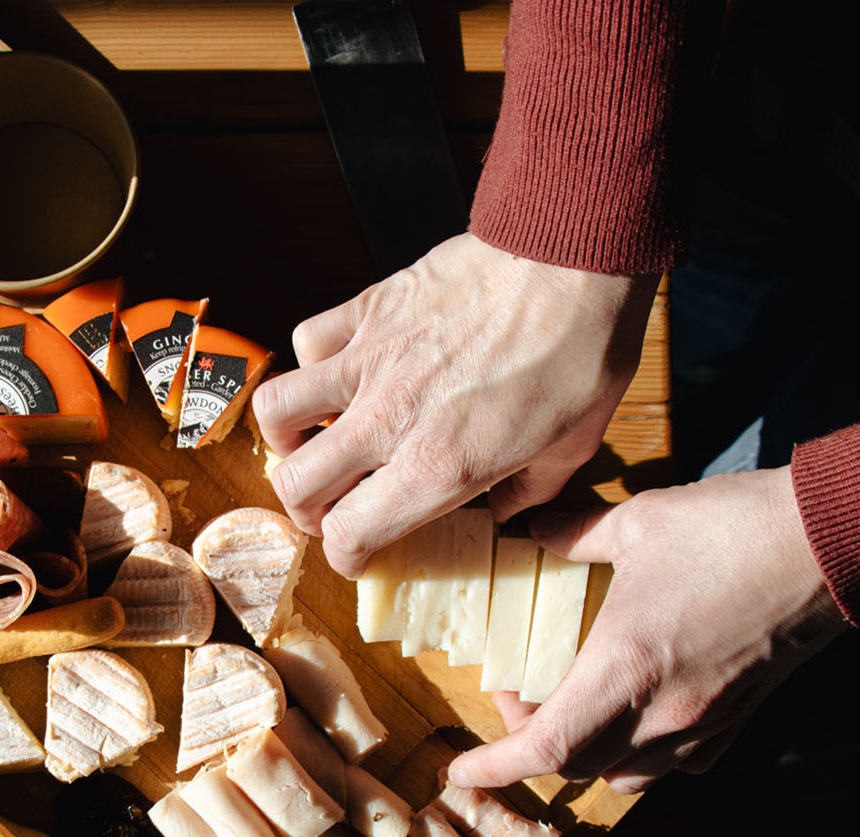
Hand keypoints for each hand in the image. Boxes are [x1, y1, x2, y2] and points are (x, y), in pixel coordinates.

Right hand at [252, 233, 658, 577]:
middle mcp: (389, 422)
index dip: (344, 554)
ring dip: (288, 437)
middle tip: (328, 505)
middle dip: (305, 508)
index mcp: (438, 470)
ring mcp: (371, 362)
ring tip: (313, 440)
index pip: (349, 533)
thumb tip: (504, 508)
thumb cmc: (583, 351)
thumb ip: (528, 490)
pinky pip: (308, 340)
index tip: (357, 551)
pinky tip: (340, 369)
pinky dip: (313, 362)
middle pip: (295, 484)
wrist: (573, 259)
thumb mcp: (572, 447)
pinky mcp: (370, 309)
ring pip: (276, 411)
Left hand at [447, 467, 846, 794]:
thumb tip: (532, 531)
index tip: (459, 771)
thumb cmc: (733, 530)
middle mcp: (663, 713)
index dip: (494, 767)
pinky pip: (679, 764)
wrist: (831, 544)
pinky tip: (640, 713)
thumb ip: (573, 534)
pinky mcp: (739, 718)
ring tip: (573, 706)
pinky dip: (644, 753)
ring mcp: (705, 722)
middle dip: (533, 744)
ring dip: (586, 755)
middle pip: (578, 766)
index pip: (543, 749)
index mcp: (624, 669)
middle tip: (518, 695)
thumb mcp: (636, 522)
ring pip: (627, 775)